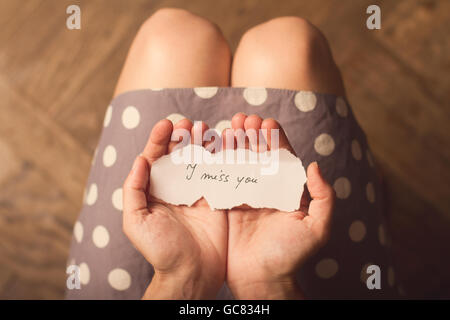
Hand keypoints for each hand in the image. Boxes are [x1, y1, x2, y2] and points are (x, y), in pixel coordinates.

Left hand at [123, 119, 226, 298]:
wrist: (191, 272)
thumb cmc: (160, 250)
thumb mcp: (136, 221)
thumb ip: (133, 190)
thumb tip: (140, 159)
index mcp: (154, 190)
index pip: (155, 158)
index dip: (159, 139)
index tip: (166, 124)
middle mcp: (175, 187)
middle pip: (178, 153)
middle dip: (182, 135)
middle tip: (188, 123)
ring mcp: (197, 190)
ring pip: (199, 158)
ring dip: (201, 141)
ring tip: (204, 128)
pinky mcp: (217, 196)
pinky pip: (218, 172)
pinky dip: (221, 156)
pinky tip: (223, 144)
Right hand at [226, 113, 334, 298]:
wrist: (261, 280)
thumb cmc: (291, 256)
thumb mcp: (317, 229)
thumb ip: (323, 198)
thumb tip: (315, 166)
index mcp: (287, 190)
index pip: (282, 157)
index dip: (275, 138)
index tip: (266, 123)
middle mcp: (266, 189)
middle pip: (258, 154)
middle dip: (252, 134)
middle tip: (244, 119)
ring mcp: (245, 195)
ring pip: (239, 161)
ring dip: (235, 142)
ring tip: (229, 126)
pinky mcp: (226, 204)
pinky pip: (222, 178)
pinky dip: (218, 161)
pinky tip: (214, 146)